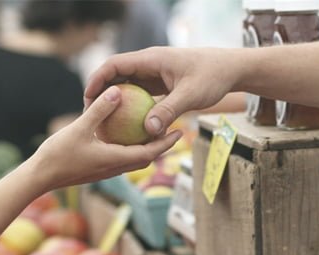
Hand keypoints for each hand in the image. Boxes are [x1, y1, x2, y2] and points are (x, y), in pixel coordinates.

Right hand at [32, 85, 182, 190]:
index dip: (166, 143)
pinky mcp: (97, 170)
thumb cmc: (58, 154)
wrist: (40, 178)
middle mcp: (114, 168)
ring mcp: (106, 171)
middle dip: (162, 146)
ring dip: (146, 148)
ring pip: (133, 160)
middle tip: (173, 130)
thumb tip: (117, 91)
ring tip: (153, 131)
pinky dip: (129, 148)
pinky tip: (124, 135)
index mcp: (115, 160)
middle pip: (146, 158)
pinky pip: (120, 158)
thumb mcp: (79, 128)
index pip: (149, 153)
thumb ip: (99, 110)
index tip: (180, 131)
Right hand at [84, 47, 239, 136]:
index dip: (97, 79)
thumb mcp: (190, 95)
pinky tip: (127, 127)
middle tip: (89, 114)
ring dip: (115, 102)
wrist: (230, 70)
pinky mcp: (160, 85)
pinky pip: (140, 95)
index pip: (115, 65)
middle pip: (116, 75)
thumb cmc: (212, 77)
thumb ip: (169, 111)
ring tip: (103, 122)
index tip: (87, 98)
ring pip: (127, 86)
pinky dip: (131, 108)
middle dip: (101, 93)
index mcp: (151, 59)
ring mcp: (154, 74)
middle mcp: (149, 65)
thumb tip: (148, 130)